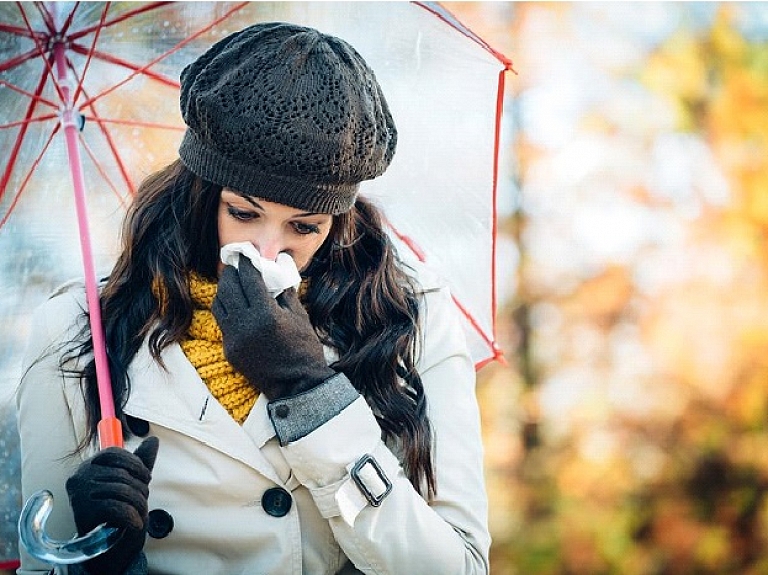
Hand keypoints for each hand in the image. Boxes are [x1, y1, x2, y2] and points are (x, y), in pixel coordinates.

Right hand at [66, 437, 158, 574]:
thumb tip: (153, 440)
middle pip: (121, 473)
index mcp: (88, 465)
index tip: (145, 477)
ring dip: (139, 503)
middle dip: (140, 487)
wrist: (106, 543)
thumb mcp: (130, 481)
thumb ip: (140, 461)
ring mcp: (79, 494)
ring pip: (121, 490)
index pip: (114, 453)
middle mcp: (79, 477)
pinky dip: (131, 516)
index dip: (135, 464)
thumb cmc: (117, 508)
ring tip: (140, 513)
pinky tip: (135, 523)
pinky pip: (116, 507)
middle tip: (143, 500)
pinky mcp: (83, 512)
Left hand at [212, 256, 334, 399]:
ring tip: (232, 283)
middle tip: (236, 265)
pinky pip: (222, 323)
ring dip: (224, 290)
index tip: (247, 255)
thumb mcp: (300, 316)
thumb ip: (285, 292)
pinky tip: (235, 305)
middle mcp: (246, 325)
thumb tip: (277, 270)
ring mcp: (235, 339)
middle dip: (231, 273)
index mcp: (266, 314)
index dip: (247, 264)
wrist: (297, 385)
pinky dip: (226, 309)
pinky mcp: (229, 351)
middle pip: (228, 288)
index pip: (249, 279)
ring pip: (219, 304)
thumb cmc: (304, 349)